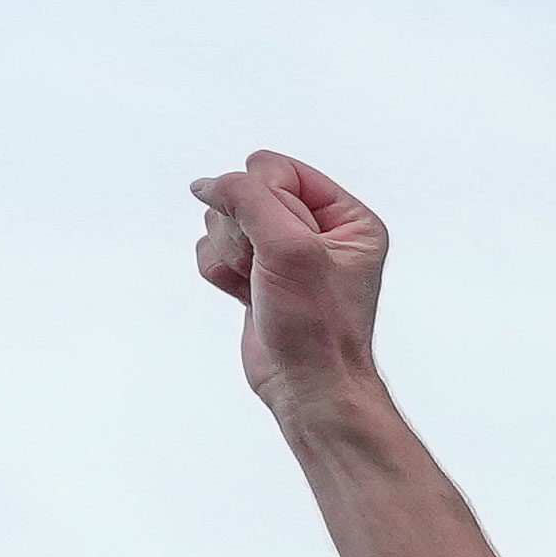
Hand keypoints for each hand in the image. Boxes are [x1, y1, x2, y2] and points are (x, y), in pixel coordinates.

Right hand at [190, 149, 389, 414]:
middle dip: (245, 231)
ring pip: (224, 220)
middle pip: (245, 193)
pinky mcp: (256, 274)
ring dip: (232, 253)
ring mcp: (284, 253)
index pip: (276, 168)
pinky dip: (220, 271)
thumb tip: (208, 183)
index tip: (286, 245)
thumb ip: (247, 198)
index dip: (266, 200)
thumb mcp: (290, 248)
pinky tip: (247, 297)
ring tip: (262, 286)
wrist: (308, 388)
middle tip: (271, 271)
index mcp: (348, 217)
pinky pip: (213, 248)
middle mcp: (318, 231)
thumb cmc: (318, 327)